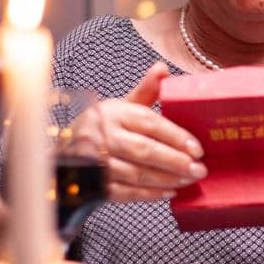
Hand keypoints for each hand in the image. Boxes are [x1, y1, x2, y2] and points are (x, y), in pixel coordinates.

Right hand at [76, 63, 207, 201]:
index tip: (198, 148)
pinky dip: (149, 194)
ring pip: (136, 174)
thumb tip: (163, 69)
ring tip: (188, 180)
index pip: (149, 123)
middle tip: (199, 169)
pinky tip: (168, 192)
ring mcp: (95, 163)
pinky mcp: (93, 185)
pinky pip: (124, 192)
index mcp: (113, 113)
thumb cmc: (101, 127)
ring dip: (166, 179)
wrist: (65, 152)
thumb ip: (145, 91)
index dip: (176, 137)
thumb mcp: (121, 106)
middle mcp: (102, 136)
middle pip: (144, 150)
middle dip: (176, 162)